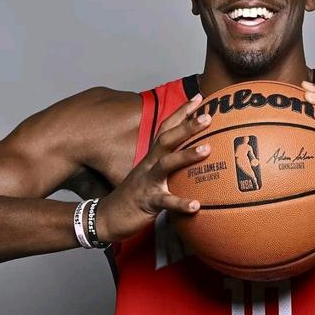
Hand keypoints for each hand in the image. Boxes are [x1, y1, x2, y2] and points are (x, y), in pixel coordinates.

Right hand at [96, 94, 210, 242]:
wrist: (107, 217)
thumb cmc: (135, 195)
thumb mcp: (151, 174)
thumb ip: (169, 163)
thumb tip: (193, 155)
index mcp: (152, 157)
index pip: (166, 128)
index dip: (181, 112)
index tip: (199, 97)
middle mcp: (149, 165)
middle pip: (167, 139)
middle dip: (187, 126)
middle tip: (208, 117)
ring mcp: (147, 182)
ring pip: (166, 165)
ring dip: (186, 156)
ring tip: (207, 149)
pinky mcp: (147, 202)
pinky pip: (165, 202)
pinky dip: (180, 203)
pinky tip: (196, 205)